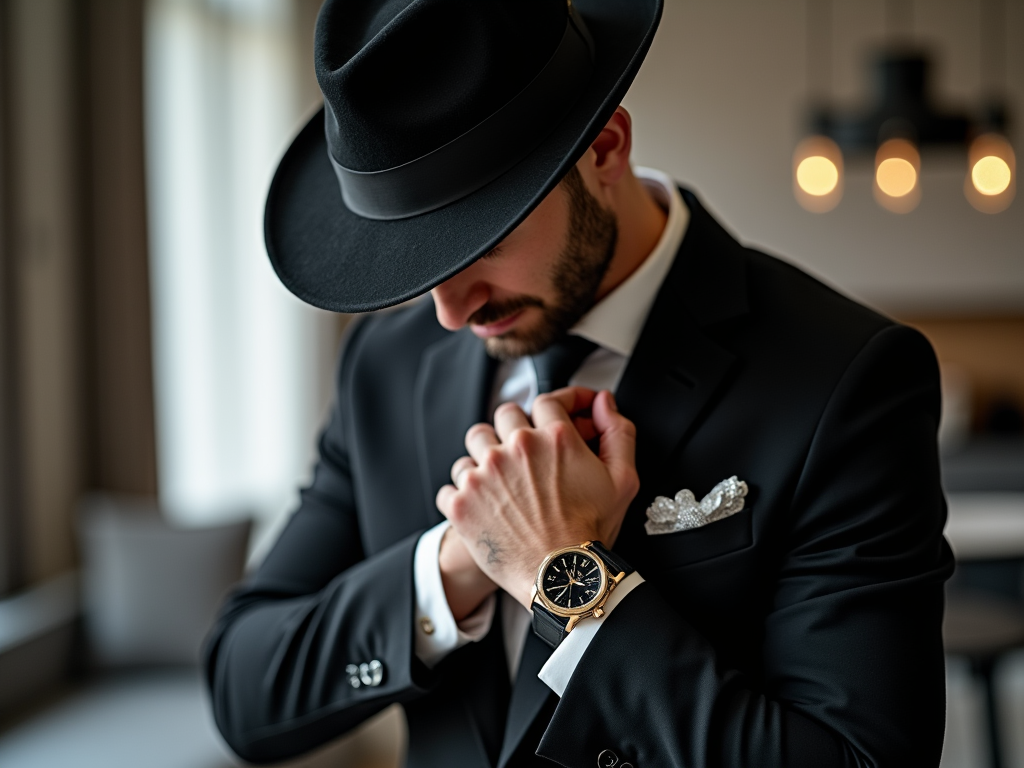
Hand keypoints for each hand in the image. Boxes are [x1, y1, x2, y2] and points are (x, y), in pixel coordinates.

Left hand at [436, 388, 638, 607]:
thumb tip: (603, 404)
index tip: (562, 411)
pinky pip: (451, 484)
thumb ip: (618, 433)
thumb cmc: (590, 533)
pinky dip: (463, 492)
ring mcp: (483, 474)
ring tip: (500, 477)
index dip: (558, 403)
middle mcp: (515, 449)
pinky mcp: (461, 502)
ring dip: (486, 454)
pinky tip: (481, 503)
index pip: (548, 401)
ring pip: (474, 443)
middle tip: (527, 449)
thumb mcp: (622, 480)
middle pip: (506, 414)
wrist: (559, 578)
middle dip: (518, 427)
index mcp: (554, 439)